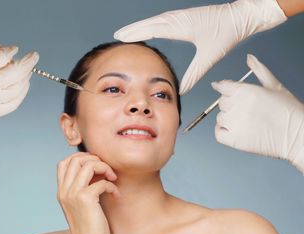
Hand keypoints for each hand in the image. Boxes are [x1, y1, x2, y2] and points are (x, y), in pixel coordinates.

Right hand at [56, 152, 120, 233]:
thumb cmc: (89, 226)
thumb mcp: (80, 203)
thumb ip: (82, 186)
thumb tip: (95, 168)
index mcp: (61, 191)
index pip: (64, 162)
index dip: (81, 157)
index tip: (96, 166)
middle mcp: (64, 190)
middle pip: (76, 159)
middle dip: (95, 159)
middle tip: (106, 171)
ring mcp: (73, 194)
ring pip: (89, 165)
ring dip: (105, 168)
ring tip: (113, 179)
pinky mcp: (85, 199)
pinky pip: (102, 181)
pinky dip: (112, 186)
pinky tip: (115, 195)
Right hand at [114, 0, 286, 93]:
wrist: (241, 17)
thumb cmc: (227, 33)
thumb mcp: (209, 57)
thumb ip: (194, 75)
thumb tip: (181, 90)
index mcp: (181, 26)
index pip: (152, 29)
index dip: (136, 33)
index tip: (122, 37)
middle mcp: (178, 18)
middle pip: (150, 23)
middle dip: (133, 29)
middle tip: (118, 35)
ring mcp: (181, 16)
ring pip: (156, 20)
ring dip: (141, 25)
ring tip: (129, 32)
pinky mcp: (186, 17)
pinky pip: (163, 19)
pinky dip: (152, 24)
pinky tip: (149, 28)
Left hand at [212, 54, 303, 172]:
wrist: (298, 137)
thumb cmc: (289, 112)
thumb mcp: (275, 86)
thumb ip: (259, 71)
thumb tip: (249, 58)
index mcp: (247, 92)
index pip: (224, 86)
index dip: (225, 89)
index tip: (224, 90)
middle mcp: (238, 106)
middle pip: (221, 102)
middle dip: (231, 104)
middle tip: (247, 110)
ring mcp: (235, 123)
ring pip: (220, 117)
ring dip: (229, 119)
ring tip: (247, 121)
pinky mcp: (234, 140)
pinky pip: (218, 133)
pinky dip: (223, 132)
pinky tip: (236, 130)